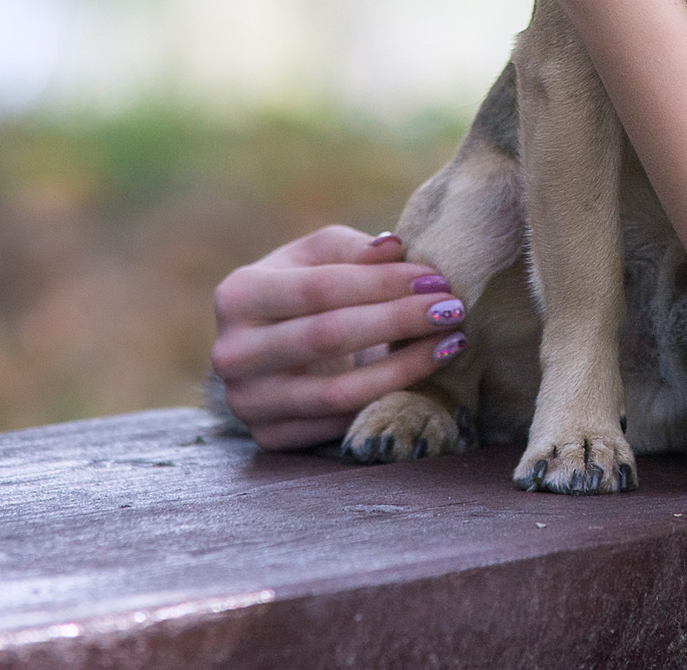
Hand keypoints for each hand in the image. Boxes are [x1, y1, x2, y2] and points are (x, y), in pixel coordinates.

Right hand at [209, 225, 467, 451]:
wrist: (272, 353)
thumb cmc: (302, 291)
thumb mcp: (317, 257)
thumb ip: (353, 249)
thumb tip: (394, 247)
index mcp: (239, 295)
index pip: (320, 288)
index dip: (383, 284)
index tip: (436, 281)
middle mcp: (232, 353)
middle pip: (328, 337)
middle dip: (399, 322)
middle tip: (453, 310)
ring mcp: (248, 403)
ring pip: (337, 392)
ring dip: (404, 368)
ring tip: (451, 344)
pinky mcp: (271, 438)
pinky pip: (339, 425)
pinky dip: (388, 402)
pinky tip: (425, 379)